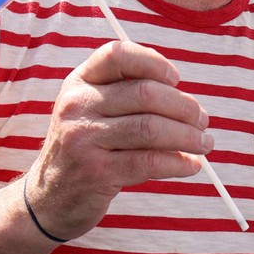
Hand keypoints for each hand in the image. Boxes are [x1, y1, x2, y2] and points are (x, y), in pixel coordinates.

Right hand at [27, 39, 211, 239]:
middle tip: (203, 120)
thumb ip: (127, 94)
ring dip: (189, 136)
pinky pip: (149, 161)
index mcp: (79, 82)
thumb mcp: (92, 111)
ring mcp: (84, 139)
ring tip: (204, 143)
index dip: (153, 62)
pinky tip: (191, 165)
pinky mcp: (96, 172)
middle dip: (185, 107)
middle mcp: (77, 106)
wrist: (48, 197)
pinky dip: (178, 162)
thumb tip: (185, 97)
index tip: (176, 80)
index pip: (117, 55)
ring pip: (152, 128)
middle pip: (146, 93)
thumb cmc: (85, 147)